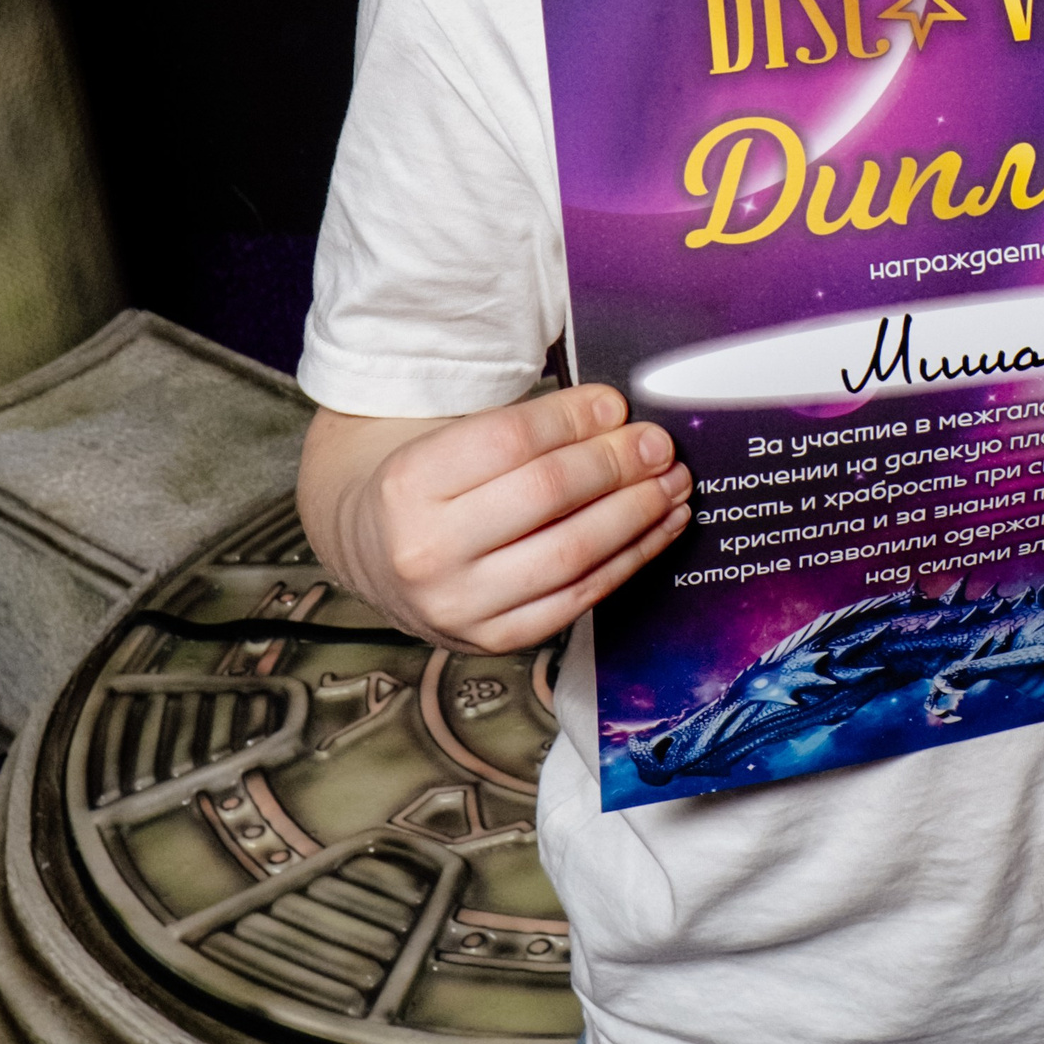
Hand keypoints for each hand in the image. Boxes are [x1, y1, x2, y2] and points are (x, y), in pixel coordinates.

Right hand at [297, 383, 691, 653]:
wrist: (371, 553)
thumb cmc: (426, 486)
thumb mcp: (446, 440)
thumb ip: (523, 429)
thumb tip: (616, 418)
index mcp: (410, 483)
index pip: (510, 441)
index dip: (574, 419)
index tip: (617, 404)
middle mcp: (428, 549)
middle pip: (547, 495)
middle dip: (617, 464)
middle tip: (658, 444)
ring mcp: (462, 604)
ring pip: (572, 552)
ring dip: (636, 514)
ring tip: (672, 485)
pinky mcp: (496, 639)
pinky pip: (579, 598)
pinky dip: (629, 560)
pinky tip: (658, 528)